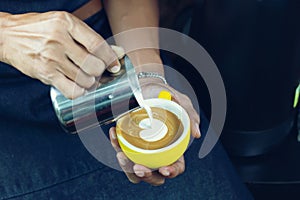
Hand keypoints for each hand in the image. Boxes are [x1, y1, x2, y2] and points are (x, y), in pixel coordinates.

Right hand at [0, 11, 123, 98]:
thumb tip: (117, 52)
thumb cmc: (38, 29)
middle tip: (95, 70)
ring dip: (89, 82)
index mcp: (66, 23)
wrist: (7, 35)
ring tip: (83, 76)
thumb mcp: (65, 25)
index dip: (110, 58)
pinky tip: (77, 86)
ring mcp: (51, 58)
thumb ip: (90, 38)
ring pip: (84, 80)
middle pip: (93, 65)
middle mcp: (59, 39)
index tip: (114, 65)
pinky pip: (71, 90)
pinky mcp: (45, 73)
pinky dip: (79, 91)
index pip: (97, 44)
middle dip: (99, 71)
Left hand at [109, 75, 200, 185]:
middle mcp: (156, 152)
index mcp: (173, 149)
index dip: (171, 172)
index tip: (164, 169)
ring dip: (126, 166)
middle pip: (153, 174)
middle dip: (146, 176)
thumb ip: (190, 116)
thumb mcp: (181, 103)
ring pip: (133, 169)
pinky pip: (120, 148)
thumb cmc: (166, 97)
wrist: (147, 86)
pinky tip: (115, 132)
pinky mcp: (126, 141)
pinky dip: (116, 143)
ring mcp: (140, 149)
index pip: (175, 166)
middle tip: (138, 168)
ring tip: (121, 153)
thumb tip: (197, 133)